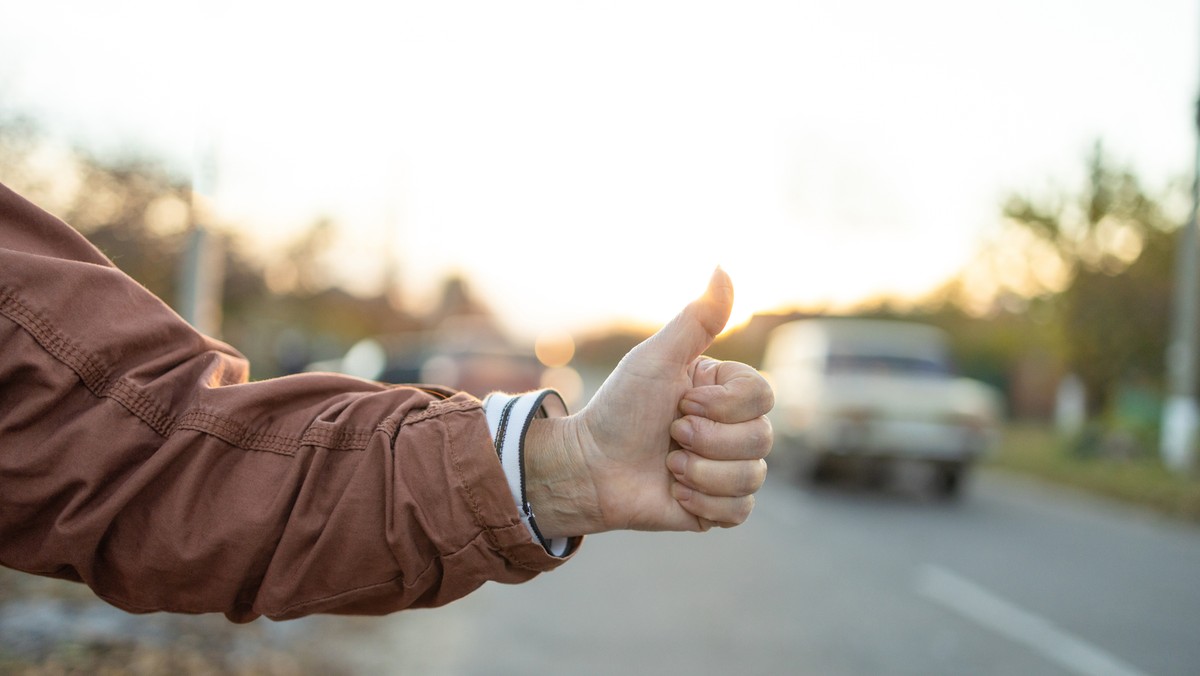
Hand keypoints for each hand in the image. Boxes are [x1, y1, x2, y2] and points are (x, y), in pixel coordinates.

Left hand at [525, 268, 773, 535]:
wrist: (589, 466)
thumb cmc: (619, 408)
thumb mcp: (657, 359)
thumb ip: (698, 318)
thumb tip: (723, 266)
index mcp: (725, 391)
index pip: (764, 397)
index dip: (724, 406)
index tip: (681, 401)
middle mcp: (733, 428)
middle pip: (762, 438)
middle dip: (707, 440)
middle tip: (671, 434)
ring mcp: (728, 469)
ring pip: (752, 477)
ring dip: (701, 472)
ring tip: (668, 466)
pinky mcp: (717, 507)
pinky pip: (739, 512)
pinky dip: (702, 503)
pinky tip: (674, 492)